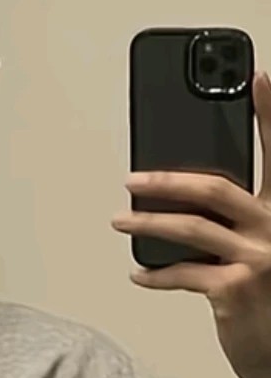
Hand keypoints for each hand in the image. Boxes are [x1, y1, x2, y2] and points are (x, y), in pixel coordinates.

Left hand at [110, 69, 270, 377]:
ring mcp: (257, 259)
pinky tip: (138, 273)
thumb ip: (237, 223)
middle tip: (133, 178)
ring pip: (192, 227)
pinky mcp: (235, 290)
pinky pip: (184, 273)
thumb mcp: (260, 253)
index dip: (270, 113)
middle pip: (218, 187)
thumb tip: (181, 200)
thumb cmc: (264, 302)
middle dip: (168, 180)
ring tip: (120, 219)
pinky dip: (156, 273)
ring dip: (148, 222)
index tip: (258, 75)